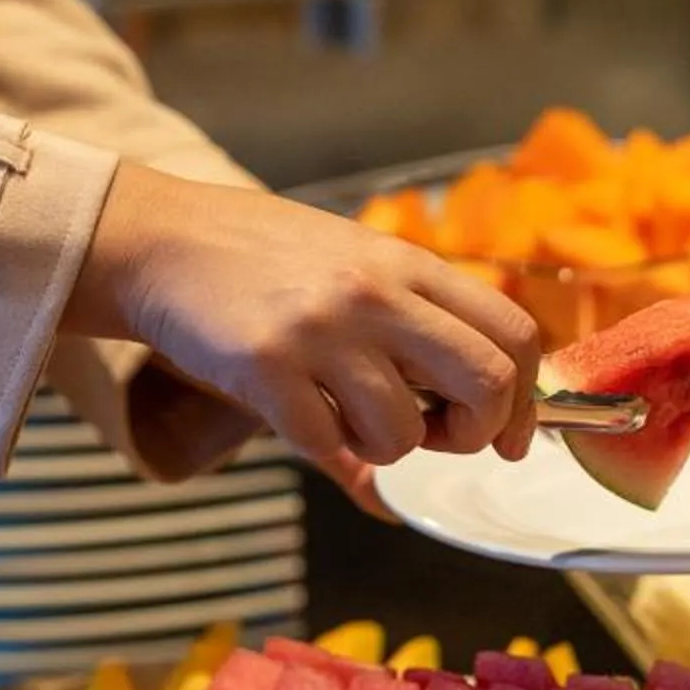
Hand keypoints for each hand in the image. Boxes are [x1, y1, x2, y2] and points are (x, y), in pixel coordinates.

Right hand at [63, 165, 541, 474]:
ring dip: (386, 447)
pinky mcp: (265, 370)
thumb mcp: (359, 262)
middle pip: (488, 383)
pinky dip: (325, 448)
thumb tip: (487, 410)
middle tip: (440, 436)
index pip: (514, 333)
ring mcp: (321, 332)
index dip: (526, 400)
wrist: (163, 240)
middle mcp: (375, 294)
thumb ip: (421, 317)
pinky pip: (328, 446)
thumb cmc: (267, 259)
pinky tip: (300, 413)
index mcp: (408, 264)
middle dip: (476, 432)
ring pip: (406, 433)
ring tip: (348, 414)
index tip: (509, 435)